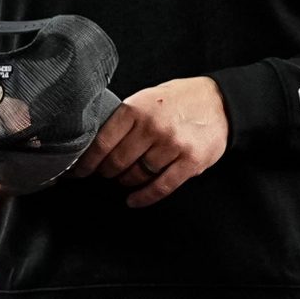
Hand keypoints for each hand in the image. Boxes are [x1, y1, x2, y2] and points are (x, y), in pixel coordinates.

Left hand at [69, 76, 228, 206]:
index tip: (78, 172)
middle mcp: (153, 126)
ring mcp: (172, 145)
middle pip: (116, 163)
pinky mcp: (190, 161)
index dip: (86, 162)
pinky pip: (160, 187)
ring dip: (127, 181)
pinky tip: (134, 200)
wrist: (220, 101)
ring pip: (136, 176)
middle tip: (106, 173)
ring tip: (127, 177)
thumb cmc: (179, 100)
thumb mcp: (147, 98)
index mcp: (137, 108)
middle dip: (107, 173)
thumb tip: (94, 144)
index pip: (101, 143)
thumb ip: (125, 119)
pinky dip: (143, 197)